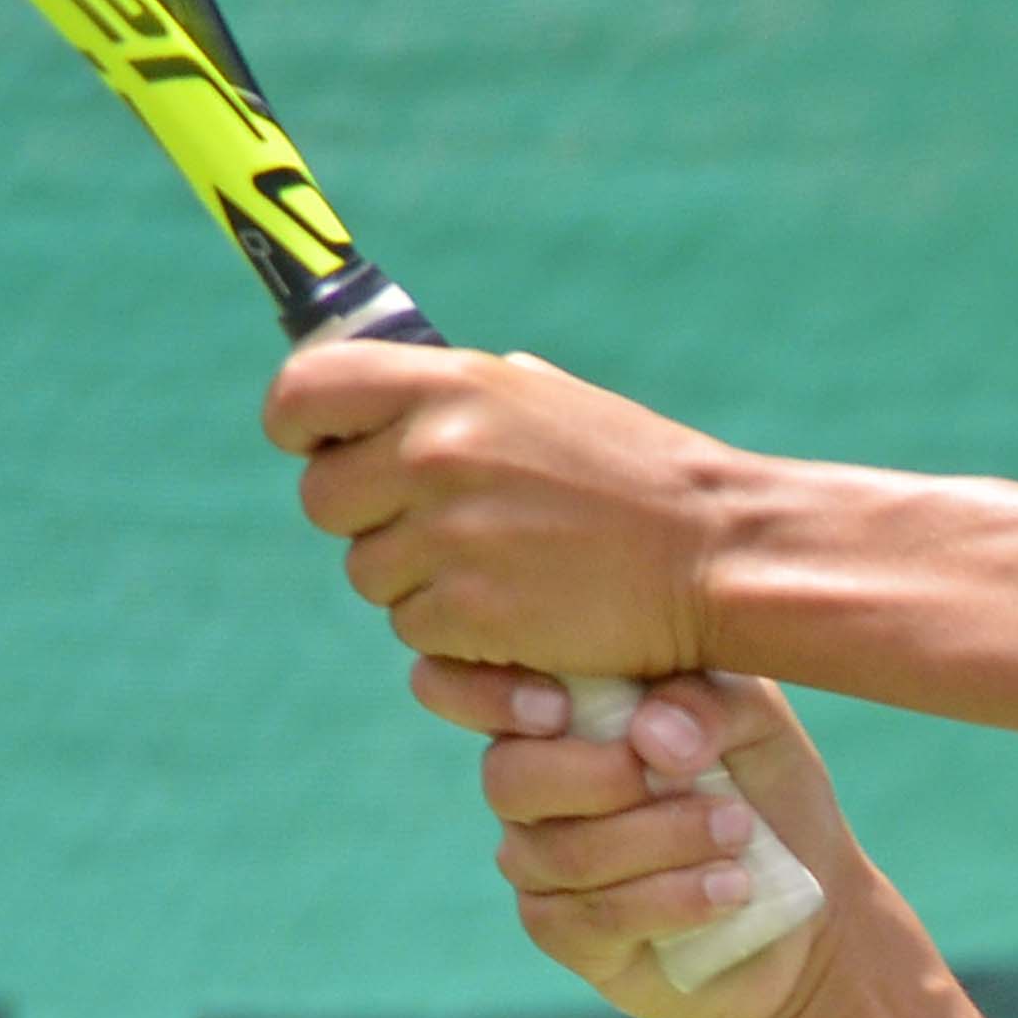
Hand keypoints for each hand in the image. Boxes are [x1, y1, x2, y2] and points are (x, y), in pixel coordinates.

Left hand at [269, 344, 752, 676]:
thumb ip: (460, 398)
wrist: (718, 556)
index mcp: (451, 385)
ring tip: (504, 569)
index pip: (302, 393)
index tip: (320, 446)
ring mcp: (447, 536)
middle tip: (446, 527)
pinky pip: (414, 631)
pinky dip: (458, 632)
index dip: (300, 427)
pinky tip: (523, 611)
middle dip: (371, 519)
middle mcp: (435, 453)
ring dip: (419, 581)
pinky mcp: (467, 613)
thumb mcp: (551, 403)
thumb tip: (381, 395)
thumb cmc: (643, 478)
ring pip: (368, 573)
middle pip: (324, 499)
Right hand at [417, 658, 857, 1017]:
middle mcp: (530, 787)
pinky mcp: (568, 937)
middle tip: (695, 776)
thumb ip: (707, 699)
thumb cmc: (765, 788)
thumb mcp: (756, 721)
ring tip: (739, 832)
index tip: (559, 708)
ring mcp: (540, 866)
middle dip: (604, 777)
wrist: (807, 897)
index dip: (485, 694)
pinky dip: (673, 898)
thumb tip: (649, 734)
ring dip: (663, 839)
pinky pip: (596, 916)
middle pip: (509, 779)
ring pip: (563, 853)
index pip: (459, 688)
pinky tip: (732, 889)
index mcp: (556, 713)